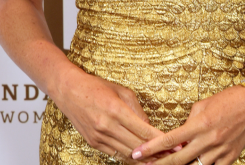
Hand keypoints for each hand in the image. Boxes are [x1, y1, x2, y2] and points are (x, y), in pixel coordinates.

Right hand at [54, 71, 169, 162]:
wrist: (67, 90)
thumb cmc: (95, 87)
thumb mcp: (120, 91)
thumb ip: (137, 110)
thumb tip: (149, 127)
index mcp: (115, 110)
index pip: (144, 131)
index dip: (163, 141)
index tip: (177, 146)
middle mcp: (106, 125)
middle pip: (138, 146)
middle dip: (158, 153)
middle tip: (172, 156)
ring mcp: (99, 136)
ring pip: (128, 154)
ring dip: (145, 159)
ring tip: (159, 159)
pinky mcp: (93, 142)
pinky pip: (116, 154)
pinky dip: (129, 157)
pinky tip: (140, 157)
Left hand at [131, 85, 244, 164]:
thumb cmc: (225, 100)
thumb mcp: (200, 106)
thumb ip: (188, 123)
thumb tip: (178, 136)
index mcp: (197, 125)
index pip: (168, 140)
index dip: (150, 149)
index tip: (137, 153)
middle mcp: (207, 140)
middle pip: (178, 159)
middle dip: (158, 164)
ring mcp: (220, 151)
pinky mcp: (231, 157)